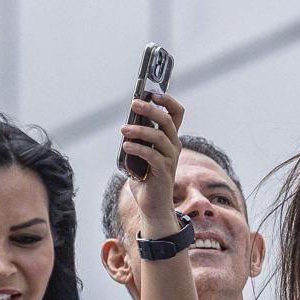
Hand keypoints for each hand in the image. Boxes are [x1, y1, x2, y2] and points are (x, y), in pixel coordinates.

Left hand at [121, 93, 186, 236]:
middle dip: (150, 109)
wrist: (152, 207)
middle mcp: (174, 146)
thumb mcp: (139, 154)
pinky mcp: (163, 172)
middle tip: (133, 104)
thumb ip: (136, 140)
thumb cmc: (145, 179)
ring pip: (159, 136)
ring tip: (123, 130)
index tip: (152, 93)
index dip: (167, 101)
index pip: (176, 113)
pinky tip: (126, 146)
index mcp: (170, 139)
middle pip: (167, 120)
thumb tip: (126, 125)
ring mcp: (170, 159)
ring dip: (139, 130)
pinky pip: (152, 155)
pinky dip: (138, 148)